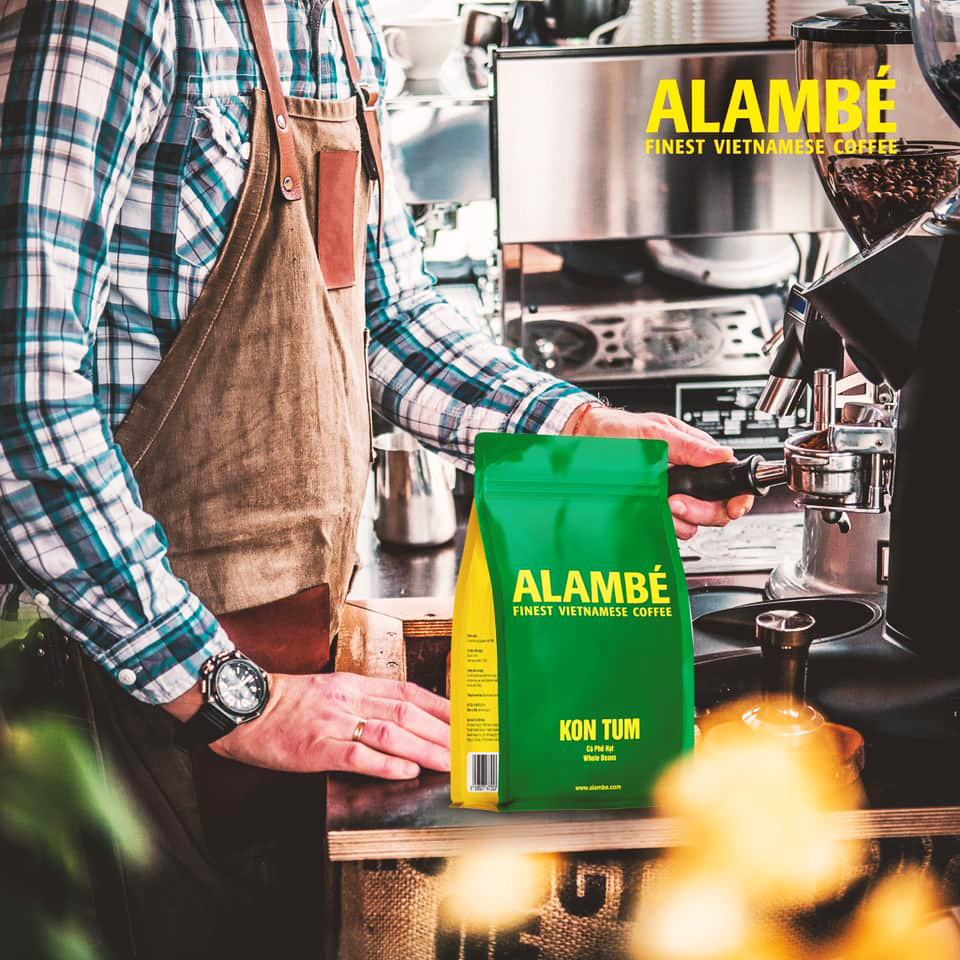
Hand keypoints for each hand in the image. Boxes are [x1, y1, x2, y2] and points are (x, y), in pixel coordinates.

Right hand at [208, 672, 449, 778]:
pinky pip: (357, 755)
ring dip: (424, 749)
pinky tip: (406, 771)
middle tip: (466, 748)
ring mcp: (334, 723)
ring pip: (390, 732)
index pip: (408, 692)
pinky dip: (386, 763)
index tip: (463, 720)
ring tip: (448, 763)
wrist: (243, 706)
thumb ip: (363, 702)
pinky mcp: (316, 747)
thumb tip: (399, 718)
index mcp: (355, 685)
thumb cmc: (286, 703)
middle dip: (441, 732)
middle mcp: (350, 700)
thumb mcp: (330, 692)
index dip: (440, 707)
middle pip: (406, 713)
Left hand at [562, 403, 753, 539]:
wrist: (586, 442)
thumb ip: (690, 446)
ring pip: (696, 522)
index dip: (737, 496)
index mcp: (696, 454)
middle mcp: (689, 477)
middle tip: (679, 502)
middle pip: (717, 507)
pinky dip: (669, 524)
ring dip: (683, 518)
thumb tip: (722, 456)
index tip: (733, 506)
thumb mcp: (656, 432)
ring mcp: (674, 495)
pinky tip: (657, 511)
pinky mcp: (658, 509)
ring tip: (665, 503)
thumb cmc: (619, 431)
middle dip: (703, 510)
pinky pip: (675, 527)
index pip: (729, 478)